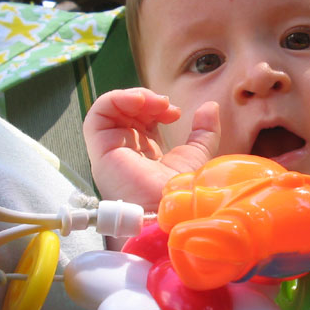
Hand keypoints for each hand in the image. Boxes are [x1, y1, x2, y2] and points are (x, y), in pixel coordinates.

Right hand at [83, 87, 219, 208]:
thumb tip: (211, 106)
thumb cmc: (183, 193)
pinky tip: (139, 100)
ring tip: (155, 102)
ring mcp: (112, 151)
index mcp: (145, 154)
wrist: (171, 212)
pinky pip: (98, 115)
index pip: (142, 120)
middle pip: (127, 112)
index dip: (157, 108)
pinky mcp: (101, 150)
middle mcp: (126, 152)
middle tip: (167, 105)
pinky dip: (116, 99)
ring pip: (112, 110)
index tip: (176, 113)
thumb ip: (204, 132)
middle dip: (148, 100)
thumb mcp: (197, 155)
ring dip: (134, 97)